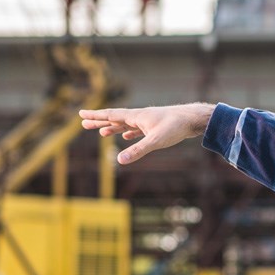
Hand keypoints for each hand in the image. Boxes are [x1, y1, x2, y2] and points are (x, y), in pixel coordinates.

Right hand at [79, 103, 214, 163]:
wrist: (193, 119)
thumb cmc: (175, 127)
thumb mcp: (155, 141)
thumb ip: (137, 151)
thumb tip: (119, 160)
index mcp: (136, 116)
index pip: (111, 115)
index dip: (96, 116)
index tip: (81, 114)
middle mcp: (140, 117)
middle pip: (115, 119)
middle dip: (99, 122)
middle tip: (83, 123)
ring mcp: (148, 121)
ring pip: (126, 124)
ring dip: (113, 128)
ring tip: (102, 133)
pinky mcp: (156, 126)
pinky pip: (137, 129)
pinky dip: (129, 132)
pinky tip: (127, 135)